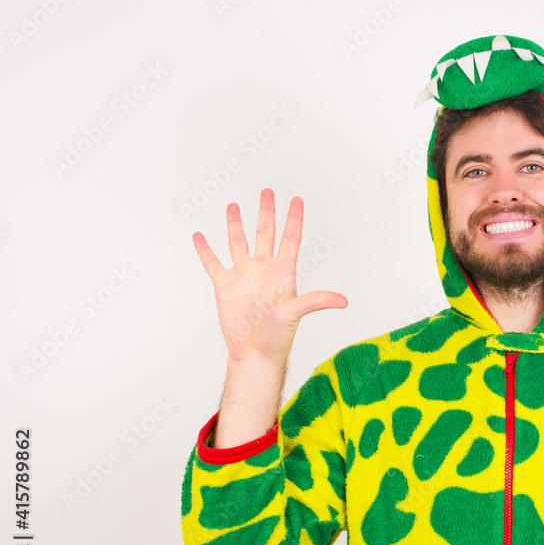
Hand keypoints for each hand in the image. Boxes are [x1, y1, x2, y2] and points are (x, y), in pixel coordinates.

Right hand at [192, 188, 347, 365]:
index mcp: (283, 272)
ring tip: (234, 206)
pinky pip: (213, 263)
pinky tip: (200, 236)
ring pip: (238, 242)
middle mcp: (264, 269)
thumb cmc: (278, 337)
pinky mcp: (225, 286)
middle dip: (267, 212)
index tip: (297, 199)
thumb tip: (343, 301)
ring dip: (236, 224)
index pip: (291, 238)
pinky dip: (205, 250)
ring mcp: (244, 276)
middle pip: (266, 233)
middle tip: (268, 191)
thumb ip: (317, 301)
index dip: (294, 218)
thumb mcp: (297, 313)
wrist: (254, 353)